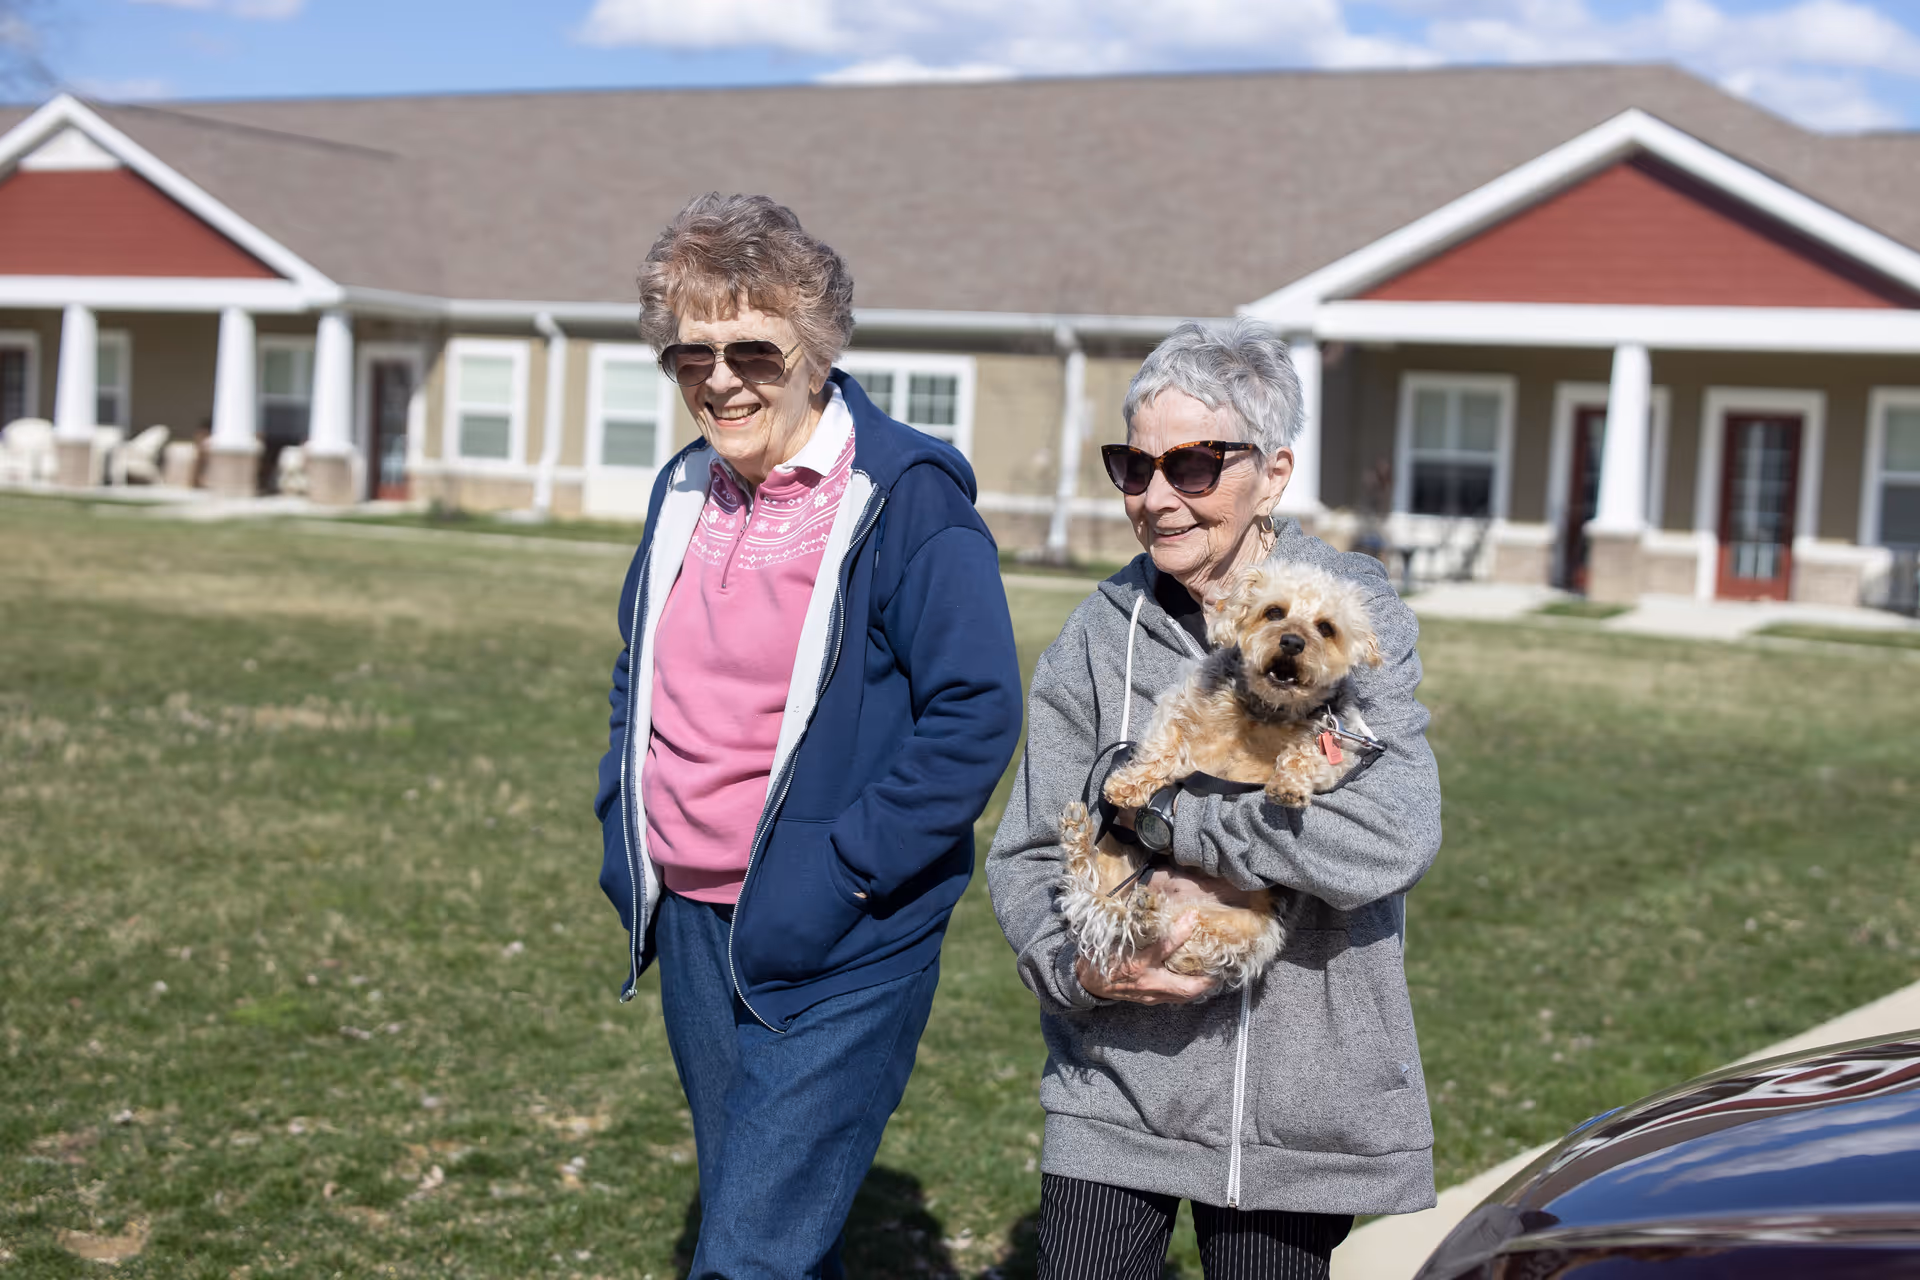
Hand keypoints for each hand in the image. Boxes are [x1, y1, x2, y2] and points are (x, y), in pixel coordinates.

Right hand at [1075, 911, 1217, 1004]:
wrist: (1087, 983)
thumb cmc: (1101, 957)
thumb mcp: (1115, 937)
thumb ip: (1135, 926)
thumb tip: (1151, 905)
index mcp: (1138, 962)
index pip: (1166, 945)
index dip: (1183, 930)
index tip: (1194, 917)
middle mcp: (1148, 982)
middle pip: (1187, 988)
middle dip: (1207, 980)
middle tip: (1220, 970)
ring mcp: (1150, 995)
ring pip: (1183, 996)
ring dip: (1199, 987)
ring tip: (1212, 976)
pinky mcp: (1149, 1000)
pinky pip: (1173, 998)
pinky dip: (1185, 991)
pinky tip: (1191, 981)